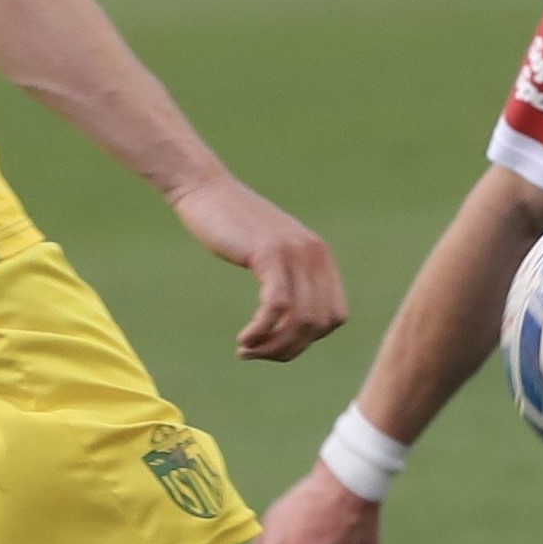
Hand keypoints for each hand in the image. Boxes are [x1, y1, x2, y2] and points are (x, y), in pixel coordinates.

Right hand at [167, 175, 348, 360]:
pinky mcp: (269, 254)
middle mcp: (315, 255)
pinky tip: (243, 340)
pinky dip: (262, 331)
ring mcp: (294, 253)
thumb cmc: (232, 227)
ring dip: (274, 346)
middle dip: (289, 349)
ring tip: (247, 350)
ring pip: (301, 320)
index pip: (336, 317)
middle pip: (320, 324)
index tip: (277, 343)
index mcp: (320, 257)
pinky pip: (277, 306)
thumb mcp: (271, 254)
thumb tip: (296, 322)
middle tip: (257, 352)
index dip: (310, 340)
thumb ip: (289, 278)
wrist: (206, 191)